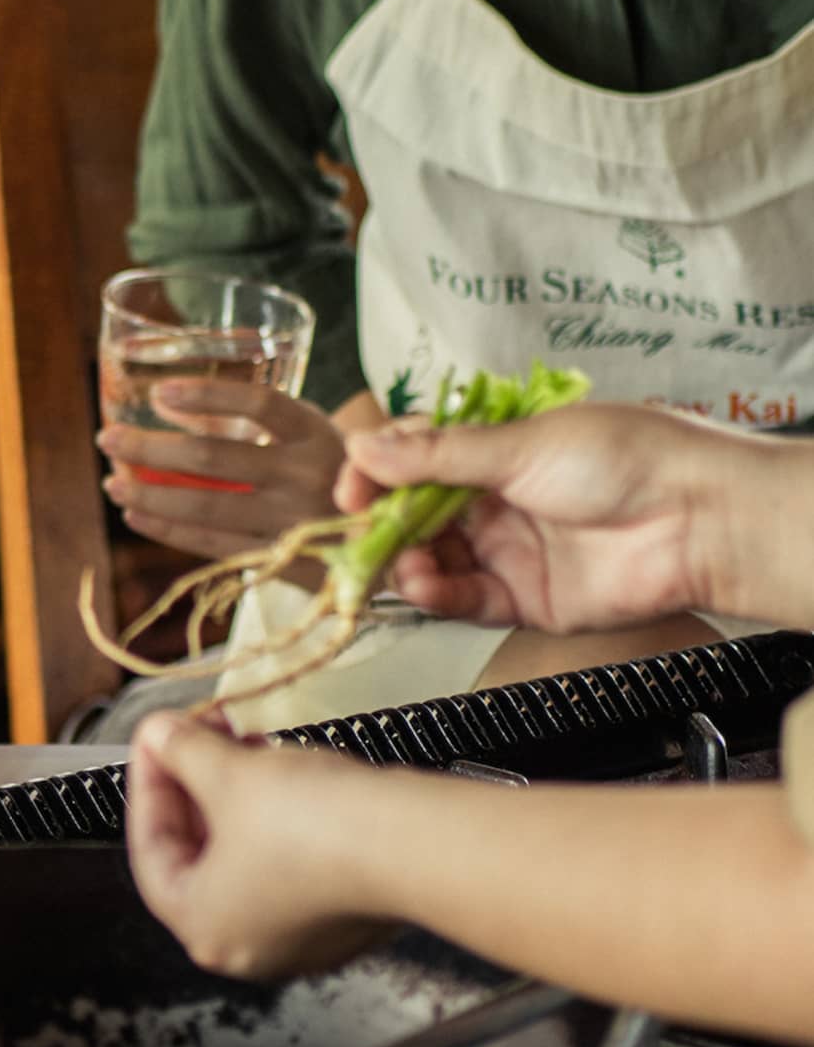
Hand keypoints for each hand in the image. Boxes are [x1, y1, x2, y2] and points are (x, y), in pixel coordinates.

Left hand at [99, 382, 348, 573]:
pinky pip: (215, 545)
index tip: (159, 393)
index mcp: (317, 433)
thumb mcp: (309, 433)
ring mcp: (295, 523)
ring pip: (208, 507)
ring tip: (113, 482)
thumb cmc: (331, 471)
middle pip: (215, 459)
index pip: (258, 404)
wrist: (392, 537)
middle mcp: (308, 476)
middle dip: (152, 449)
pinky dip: (170, 530)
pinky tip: (139, 515)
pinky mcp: (284, 563)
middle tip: (108, 439)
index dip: (206, 395)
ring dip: (150, 494)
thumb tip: (165, 402)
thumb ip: (250, 421)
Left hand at [127, 712, 385, 981]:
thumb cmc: (311, 824)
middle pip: (201, 854)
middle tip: (202, 732)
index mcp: (203, 928)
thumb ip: (182, 752)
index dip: (149, 784)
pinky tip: (289, 771)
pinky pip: (294, 860)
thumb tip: (157, 733)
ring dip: (240, 795)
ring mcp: (302, 937)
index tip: (156, 739)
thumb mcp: (229, 775)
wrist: (413, 842)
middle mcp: (248, 946)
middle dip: (198, 784)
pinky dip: (281, 817)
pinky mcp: (344, 914)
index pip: (151, 850)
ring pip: (249, 855)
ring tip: (247, 740)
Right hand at [332, 403, 750, 633]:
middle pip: (416, 515)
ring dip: (406, 563)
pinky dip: (437, 595)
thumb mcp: (520, 445)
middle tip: (356, 533)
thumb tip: (366, 447)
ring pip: (434, 560)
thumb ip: (437, 457)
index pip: (416, 458)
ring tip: (402, 563)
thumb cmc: (625, 459)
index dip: (378, 473)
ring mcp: (509, 550)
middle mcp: (498, 500)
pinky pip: (465, 601)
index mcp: (496, 449)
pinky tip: (423, 586)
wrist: (695, 519)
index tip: (351, 488)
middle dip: (382, 525)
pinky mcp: (524, 598)